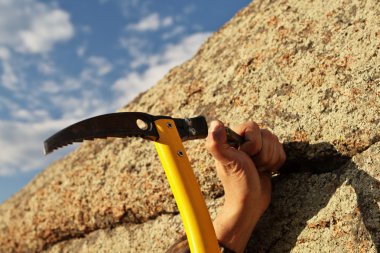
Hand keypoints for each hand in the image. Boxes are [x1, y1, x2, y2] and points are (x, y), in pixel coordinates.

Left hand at [206, 120, 284, 252]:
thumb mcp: (227, 161)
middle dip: (262, 154)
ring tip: (257, 169)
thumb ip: (217, 143)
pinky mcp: (267, 156)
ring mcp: (257, 148)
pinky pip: (281, 151)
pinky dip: (275, 164)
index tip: (245, 156)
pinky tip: (264, 171)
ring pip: (275, 142)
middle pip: (267, 134)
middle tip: (251, 165)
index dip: (253, 143)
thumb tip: (215, 123)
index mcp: (232, 138)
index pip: (252, 126)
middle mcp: (244, 140)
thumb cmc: (237, 183)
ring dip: (269, 160)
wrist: (250, 203)